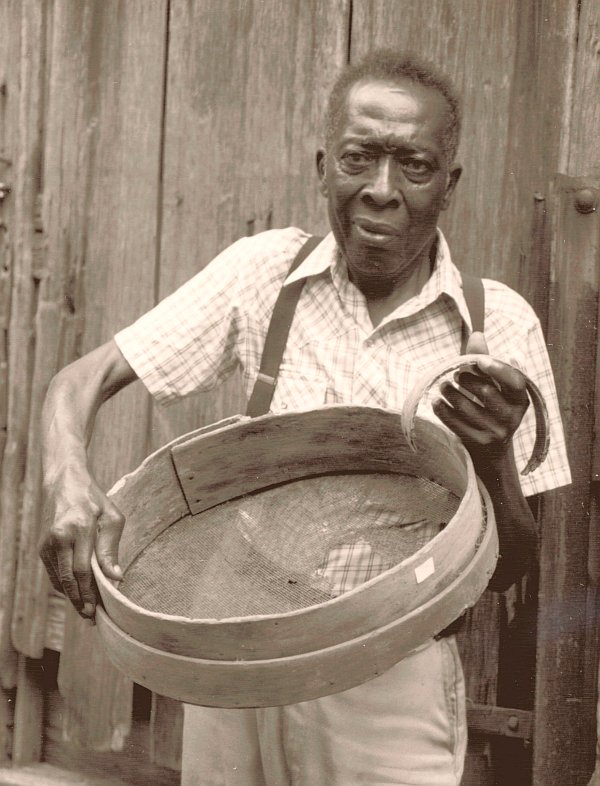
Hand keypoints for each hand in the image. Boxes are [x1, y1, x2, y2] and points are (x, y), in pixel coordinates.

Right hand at [39, 466, 123, 618]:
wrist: (66, 486)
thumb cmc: (95, 502)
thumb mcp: (112, 518)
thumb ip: (111, 549)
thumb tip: (116, 578)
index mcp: (78, 528)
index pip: (82, 569)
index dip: (89, 592)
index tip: (98, 609)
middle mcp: (58, 537)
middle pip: (67, 579)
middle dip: (79, 601)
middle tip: (91, 618)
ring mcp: (47, 544)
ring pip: (58, 580)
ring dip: (73, 597)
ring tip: (87, 611)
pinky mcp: (43, 549)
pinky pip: (54, 574)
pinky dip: (65, 587)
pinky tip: (78, 594)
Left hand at [432, 332, 529, 474]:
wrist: (491, 452)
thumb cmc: (491, 408)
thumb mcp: (494, 386)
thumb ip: (485, 361)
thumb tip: (476, 334)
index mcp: (521, 400)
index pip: (514, 382)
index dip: (497, 369)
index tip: (479, 360)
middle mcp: (512, 418)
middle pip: (486, 392)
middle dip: (467, 379)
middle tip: (456, 375)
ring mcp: (495, 432)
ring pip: (467, 406)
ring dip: (450, 392)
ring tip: (442, 386)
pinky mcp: (478, 443)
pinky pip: (455, 423)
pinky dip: (443, 409)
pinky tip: (436, 401)